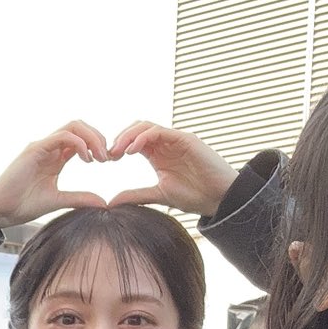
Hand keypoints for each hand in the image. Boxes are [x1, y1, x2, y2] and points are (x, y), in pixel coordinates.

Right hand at [0, 121, 111, 230]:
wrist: (1, 210)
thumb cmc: (23, 205)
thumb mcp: (58, 200)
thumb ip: (80, 198)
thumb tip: (103, 203)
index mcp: (56, 157)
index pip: (81, 139)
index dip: (98, 145)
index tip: (108, 161)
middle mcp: (50, 147)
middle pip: (80, 127)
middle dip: (98, 137)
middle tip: (107, 157)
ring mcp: (42, 146)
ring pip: (73, 126)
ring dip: (91, 137)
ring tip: (99, 157)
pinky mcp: (35, 149)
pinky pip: (62, 136)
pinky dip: (78, 144)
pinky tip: (86, 159)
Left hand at [103, 121, 235, 217]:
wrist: (220, 199)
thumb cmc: (195, 196)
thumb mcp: (159, 195)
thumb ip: (136, 195)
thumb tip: (112, 202)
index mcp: (158, 154)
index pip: (133, 141)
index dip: (118, 147)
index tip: (107, 160)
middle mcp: (166, 144)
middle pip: (137, 129)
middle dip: (120, 138)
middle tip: (108, 154)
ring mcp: (176, 139)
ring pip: (146, 126)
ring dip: (128, 136)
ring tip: (117, 151)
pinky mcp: (185, 139)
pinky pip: (160, 131)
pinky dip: (143, 137)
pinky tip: (132, 151)